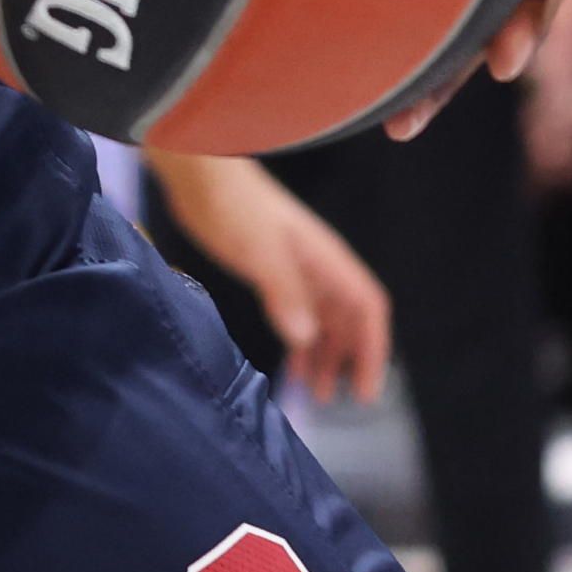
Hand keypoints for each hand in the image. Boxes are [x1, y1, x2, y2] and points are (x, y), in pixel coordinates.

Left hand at [156, 151, 390, 402]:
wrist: (198, 172)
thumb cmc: (230, 204)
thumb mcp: (258, 250)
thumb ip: (284, 291)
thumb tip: (305, 337)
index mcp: (325, 258)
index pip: (367, 306)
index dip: (372, 348)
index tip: (366, 388)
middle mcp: (317, 264)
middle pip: (348, 318)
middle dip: (347, 359)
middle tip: (334, 399)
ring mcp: (295, 267)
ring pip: (323, 318)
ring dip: (323, 353)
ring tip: (314, 391)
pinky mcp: (271, 268)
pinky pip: (297, 311)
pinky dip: (299, 339)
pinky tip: (289, 361)